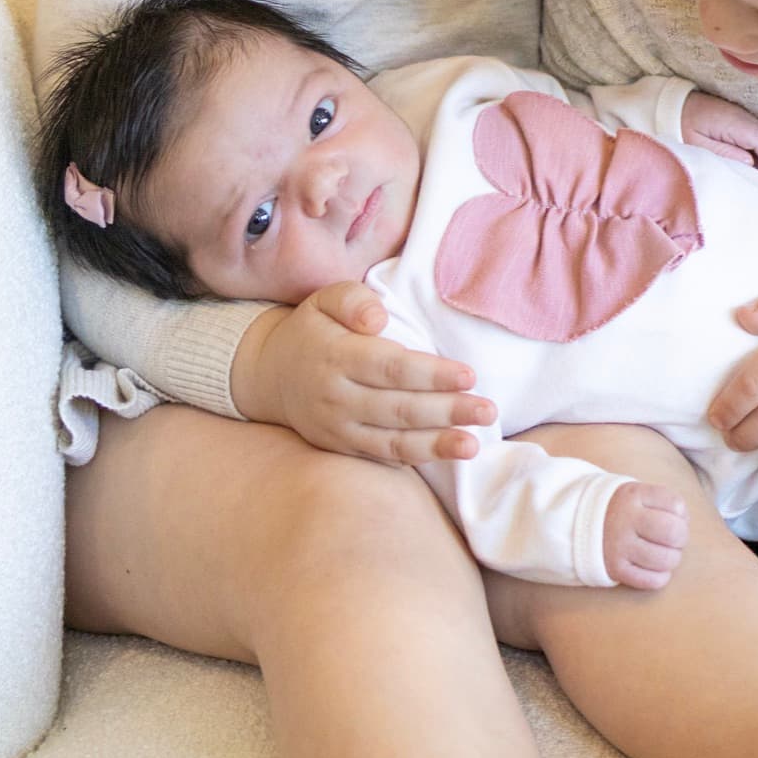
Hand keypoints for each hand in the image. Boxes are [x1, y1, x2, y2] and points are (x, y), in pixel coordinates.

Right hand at [231, 283, 495, 465]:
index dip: (431, 374)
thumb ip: (353, 300)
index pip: (390, 368)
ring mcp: (338, 429)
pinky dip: (416, 458)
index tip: (469, 375)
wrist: (269, 375)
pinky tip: (448, 454)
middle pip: (399, 408)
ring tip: (474, 444)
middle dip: (447, 411)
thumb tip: (378, 317)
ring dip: (437, 445)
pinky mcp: (342, 448)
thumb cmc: (313, 329)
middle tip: (488, 410)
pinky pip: (383, 458)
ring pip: (393, 441)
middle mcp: (336, 398)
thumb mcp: (325, 299)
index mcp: (335, 356)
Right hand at [602, 481, 688, 588]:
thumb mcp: (638, 494)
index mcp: (634, 495)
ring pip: (665, 559)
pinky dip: (661, 577)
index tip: (675, 518)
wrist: (581, 523)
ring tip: (665, 554)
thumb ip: (663, 502)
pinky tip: (656, 568)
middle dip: (682, 538)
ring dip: (673, 559)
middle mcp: (625, 519)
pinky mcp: (615, 569)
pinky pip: (651, 581)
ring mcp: (619, 545)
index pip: (676, 504)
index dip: (683, 515)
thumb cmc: (623, 509)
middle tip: (675, 539)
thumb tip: (685, 522)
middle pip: (673, 532)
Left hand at [681, 91, 757, 171]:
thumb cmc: (683, 126)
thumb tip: (751, 162)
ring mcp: (744, 115)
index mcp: (736, 123)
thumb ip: (725, 153)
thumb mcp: (698, 145)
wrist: (675, 104)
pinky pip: (757, 134)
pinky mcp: (741, 118)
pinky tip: (751, 162)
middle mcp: (745, 117)